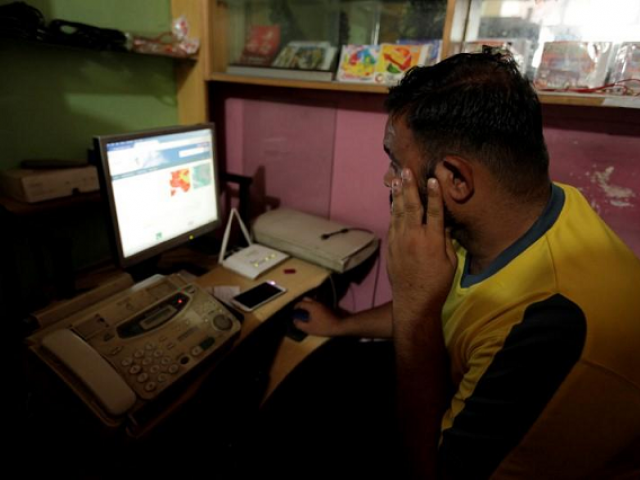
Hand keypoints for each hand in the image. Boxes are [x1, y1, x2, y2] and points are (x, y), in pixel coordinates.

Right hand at [292, 298, 343, 336]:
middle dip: (301, 303)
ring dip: (308, 305)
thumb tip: (294, 320)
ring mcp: (323, 304)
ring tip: (306, 312)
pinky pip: (317, 304)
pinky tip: (314, 314)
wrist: (339, 326)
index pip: (300, 303)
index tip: (293, 311)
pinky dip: (313, 307)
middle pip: (306, 299)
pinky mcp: (327, 307)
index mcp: (311, 306)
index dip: (295, 307)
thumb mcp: (309, 328)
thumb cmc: (323, 327)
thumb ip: (300, 324)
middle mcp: (316, 302)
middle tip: (299, 310)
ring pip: (313, 301)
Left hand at [387, 169, 457, 327]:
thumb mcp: (450, 263)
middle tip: (406, 170)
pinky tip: (394, 201)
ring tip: (397, 179)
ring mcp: (400, 241)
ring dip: (398, 194)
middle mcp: (414, 237)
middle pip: (412, 206)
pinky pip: (392, 224)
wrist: (414, 301)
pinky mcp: (391, 247)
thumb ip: (447, 241)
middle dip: (410, 186)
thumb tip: (445, 224)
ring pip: (398, 212)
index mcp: (433, 241)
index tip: (432, 178)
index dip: (435, 194)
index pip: (435, 212)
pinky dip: (393, 211)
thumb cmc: (437, 284)